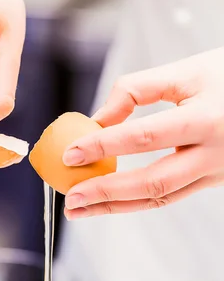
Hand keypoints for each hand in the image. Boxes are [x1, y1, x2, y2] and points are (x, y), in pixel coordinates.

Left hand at [63, 49, 223, 218]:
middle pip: (153, 183)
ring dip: (117, 206)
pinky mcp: (214, 181)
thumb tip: (97, 120)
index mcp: (207, 119)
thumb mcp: (187, 71)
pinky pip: (171, 196)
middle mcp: (215, 153)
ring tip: (80, 209)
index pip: (145, 137)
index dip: (104, 146)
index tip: (71, 153)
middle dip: (107, 193)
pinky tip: (110, 199)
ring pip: (162, 199)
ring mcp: (217, 173)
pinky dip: (136, 200)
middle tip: (71, 199)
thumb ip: (138, 89)